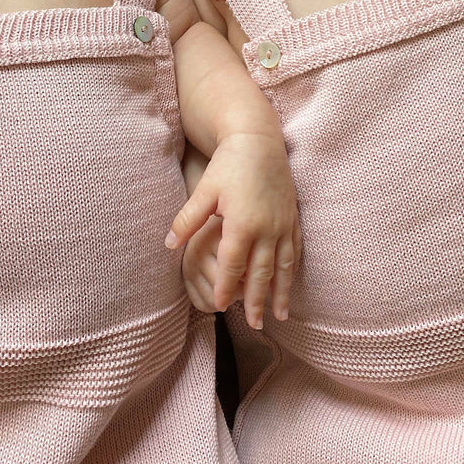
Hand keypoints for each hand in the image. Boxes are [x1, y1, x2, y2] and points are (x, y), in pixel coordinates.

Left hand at [167, 132, 299, 328]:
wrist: (259, 139)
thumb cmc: (229, 163)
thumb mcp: (204, 189)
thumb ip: (187, 219)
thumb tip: (169, 244)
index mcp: (241, 223)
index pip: (232, 264)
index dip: (226, 287)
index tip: (220, 306)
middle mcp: (266, 228)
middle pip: (261, 273)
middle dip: (256, 301)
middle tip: (255, 325)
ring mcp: (283, 223)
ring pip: (283, 267)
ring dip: (279, 293)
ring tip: (277, 316)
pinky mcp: (292, 217)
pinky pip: (294, 250)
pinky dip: (292, 271)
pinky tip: (289, 283)